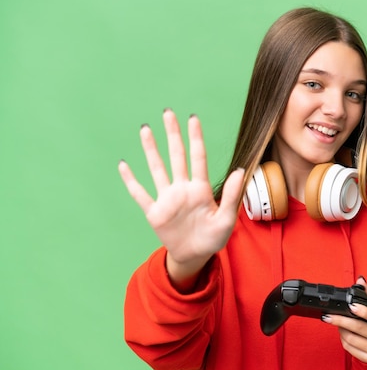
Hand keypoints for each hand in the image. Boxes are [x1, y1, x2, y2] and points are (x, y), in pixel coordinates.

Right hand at [118, 109, 243, 288]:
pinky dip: (131, 181)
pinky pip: (140, 194)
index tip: (193, 118)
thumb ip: (231, 196)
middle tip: (168, 113)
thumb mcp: (226, 219)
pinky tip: (124, 165)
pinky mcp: (154, 213)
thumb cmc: (213, 237)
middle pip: (176, 156)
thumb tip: (239, 171)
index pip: (198, 158)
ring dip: (151, 150)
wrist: (195, 256)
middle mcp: (182, 189)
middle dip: (172, 134)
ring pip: (157, 169)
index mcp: (201, 189)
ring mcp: (167, 199)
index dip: (195, 138)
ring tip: (146, 129)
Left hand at [322, 277, 366, 362]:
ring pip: (351, 339)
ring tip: (337, 323)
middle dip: (340, 320)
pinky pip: (349, 349)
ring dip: (340, 329)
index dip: (363, 311)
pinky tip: (343, 332)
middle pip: (359, 328)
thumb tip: (360, 280)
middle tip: (328, 316)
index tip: (351, 306)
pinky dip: (343, 339)